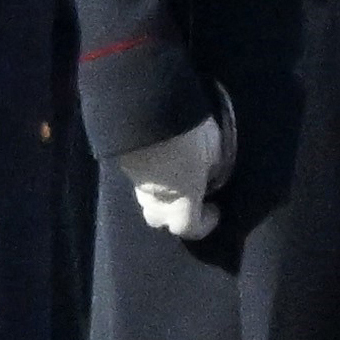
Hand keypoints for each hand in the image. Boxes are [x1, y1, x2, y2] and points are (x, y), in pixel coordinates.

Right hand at [117, 117, 225, 239]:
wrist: (145, 111)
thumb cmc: (188, 136)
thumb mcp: (214, 150)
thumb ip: (214, 167)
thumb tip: (211, 174)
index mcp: (182, 202)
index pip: (189, 229)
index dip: (204, 225)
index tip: (215, 210)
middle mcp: (156, 199)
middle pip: (159, 219)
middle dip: (173, 214)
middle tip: (189, 195)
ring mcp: (136, 182)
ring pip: (147, 200)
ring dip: (160, 195)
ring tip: (173, 176)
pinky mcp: (124, 164)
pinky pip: (139, 179)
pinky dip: (150, 176)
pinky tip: (159, 161)